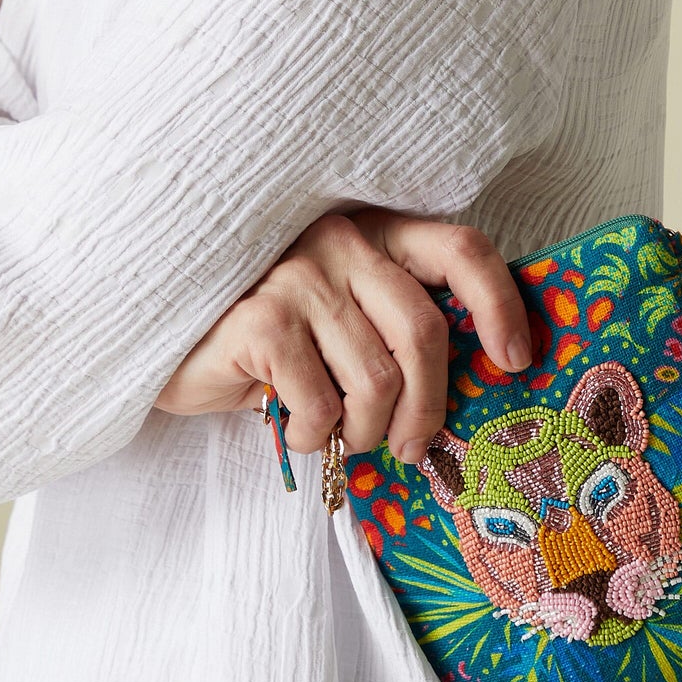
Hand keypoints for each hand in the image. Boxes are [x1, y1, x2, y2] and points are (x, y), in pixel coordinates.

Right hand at [153, 204, 532, 465]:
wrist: (166, 342)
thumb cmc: (272, 342)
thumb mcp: (345, 318)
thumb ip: (398, 326)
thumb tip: (482, 379)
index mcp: (374, 232)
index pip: (460, 250)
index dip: (500, 305)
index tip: (516, 360)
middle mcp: (339, 240)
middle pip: (424, 333)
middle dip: (427, 409)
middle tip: (408, 449)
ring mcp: (297, 275)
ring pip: (376, 380)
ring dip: (362, 433)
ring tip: (335, 436)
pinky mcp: (261, 320)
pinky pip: (322, 403)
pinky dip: (313, 435)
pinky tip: (291, 426)